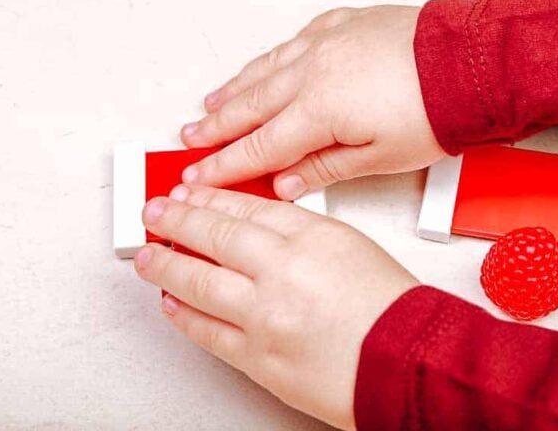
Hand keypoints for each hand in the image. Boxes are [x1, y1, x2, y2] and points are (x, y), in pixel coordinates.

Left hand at [133, 185, 419, 429]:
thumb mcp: (349, 247)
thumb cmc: (390, 308)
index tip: (188, 194)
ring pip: (198, 282)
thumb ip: (300, 233)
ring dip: (165, 265)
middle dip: (176, 221)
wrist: (410, 364)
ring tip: (148, 256)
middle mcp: (284, 271)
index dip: (209, 199)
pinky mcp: (258, 358)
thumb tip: (251, 229)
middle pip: (214, 235)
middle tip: (154, 212)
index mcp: (312, 237)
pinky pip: (207, 332)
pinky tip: (170, 301)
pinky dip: (183, 315)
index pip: (245, 208)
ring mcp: (266, 315)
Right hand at [180, 6, 444, 199]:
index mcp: (319, 110)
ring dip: (233, 91)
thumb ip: (323, 169)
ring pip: (263, 71)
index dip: (224, 165)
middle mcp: (311, 71)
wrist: (468, 63)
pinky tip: (259, 67)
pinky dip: (268, 60)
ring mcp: (323, 43)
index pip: (258, 146)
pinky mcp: (339, 25)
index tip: (198, 176)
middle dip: (215, 126)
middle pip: (249, 106)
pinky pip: (291, 43)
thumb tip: (284, 183)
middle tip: (188, 141)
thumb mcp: (379, 158)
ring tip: (210, 105)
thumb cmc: (434, 112)